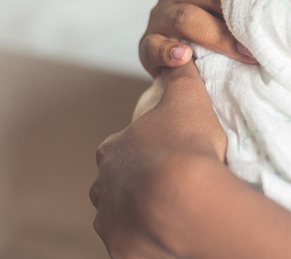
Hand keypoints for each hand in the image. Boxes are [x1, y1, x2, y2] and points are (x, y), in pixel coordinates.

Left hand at [91, 62, 225, 257]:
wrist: (187, 200)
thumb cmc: (185, 145)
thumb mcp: (188, 97)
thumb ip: (181, 74)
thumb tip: (179, 51)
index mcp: (112, 150)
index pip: (123, 149)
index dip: (146, 150)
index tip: (170, 154)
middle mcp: (102, 186)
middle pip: (116, 185)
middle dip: (137, 185)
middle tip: (172, 184)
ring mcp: (108, 220)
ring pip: (121, 216)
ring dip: (140, 213)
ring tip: (173, 210)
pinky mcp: (119, 247)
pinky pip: (131, 243)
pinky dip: (145, 239)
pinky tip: (168, 231)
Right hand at [140, 0, 268, 76]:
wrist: (183, 52)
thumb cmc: (220, 17)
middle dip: (236, 8)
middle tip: (265, 27)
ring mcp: (160, 14)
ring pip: (186, 18)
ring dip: (218, 36)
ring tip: (247, 53)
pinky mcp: (148, 43)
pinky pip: (154, 46)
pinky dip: (168, 51)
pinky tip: (184, 56)